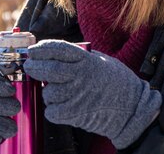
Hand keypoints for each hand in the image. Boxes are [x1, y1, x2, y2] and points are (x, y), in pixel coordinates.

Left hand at [23, 40, 161, 148]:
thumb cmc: (117, 82)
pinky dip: (53, 110)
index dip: (42, 48)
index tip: (33, 51)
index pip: (58, 48)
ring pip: (49, 93)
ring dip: (48, 93)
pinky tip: (60, 107)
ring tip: (58, 92)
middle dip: (34, 67)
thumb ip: (80, 57)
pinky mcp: (76, 114)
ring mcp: (78, 95)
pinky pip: (53, 112)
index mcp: (87, 60)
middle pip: (48, 69)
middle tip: (30, 67)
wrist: (132, 108)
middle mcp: (81, 76)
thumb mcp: (101, 60)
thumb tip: (54, 54)